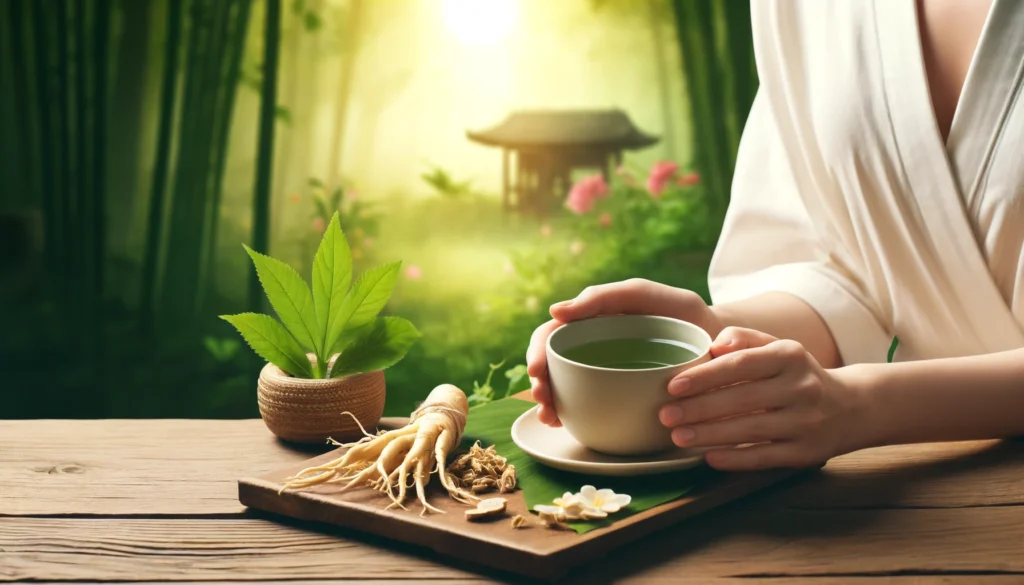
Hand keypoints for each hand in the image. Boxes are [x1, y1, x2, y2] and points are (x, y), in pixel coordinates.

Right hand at [526, 279, 723, 426]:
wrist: (720, 343)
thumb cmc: (682, 312)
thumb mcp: (644, 296)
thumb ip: (605, 296)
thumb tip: (554, 311)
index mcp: (592, 322)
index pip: (552, 335)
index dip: (537, 352)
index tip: (538, 372)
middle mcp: (592, 348)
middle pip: (551, 365)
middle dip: (539, 384)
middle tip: (544, 402)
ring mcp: (604, 373)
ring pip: (563, 388)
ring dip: (548, 403)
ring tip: (550, 418)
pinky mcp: (619, 394)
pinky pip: (588, 405)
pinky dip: (570, 415)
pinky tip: (565, 424)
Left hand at [658, 327, 866, 470]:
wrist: (850, 407)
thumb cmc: (796, 374)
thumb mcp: (777, 347)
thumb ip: (742, 338)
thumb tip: (714, 345)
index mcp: (790, 355)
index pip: (741, 364)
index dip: (705, 376)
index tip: (672, 386)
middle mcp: (802, 387)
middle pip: (742, 399)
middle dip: (699, 409)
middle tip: (665, 415)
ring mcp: (806, 422)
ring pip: (751, 429)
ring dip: (709, 435)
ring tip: (677, 437)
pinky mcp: (807, 453)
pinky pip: (765, 456)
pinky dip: (736, 459)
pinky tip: (709, 457)